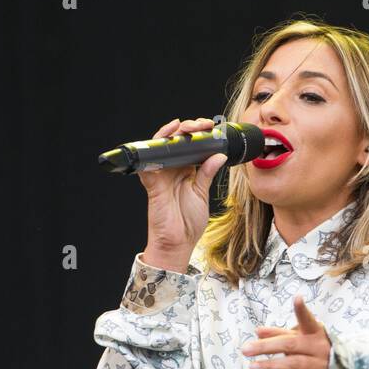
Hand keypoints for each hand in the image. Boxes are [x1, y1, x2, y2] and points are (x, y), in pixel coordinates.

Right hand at [141, 117, 228, 266]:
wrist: (177, 244)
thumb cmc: (188, 224)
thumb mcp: (202, 194)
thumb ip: (208, 173)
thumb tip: (219, 154)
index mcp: (185, 172)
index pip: (191, 146)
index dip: (199, 134)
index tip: (212, 127)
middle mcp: (172, 170)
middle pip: (177, 142)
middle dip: (189, 128)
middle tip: (203, 124)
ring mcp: (161, 174)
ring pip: (163, 146)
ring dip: (173, 132)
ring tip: (187, 126)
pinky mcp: (152, 181)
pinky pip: (149, 160)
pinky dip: (155, 146)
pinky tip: (166, 137)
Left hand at [240, 295, 330, 368]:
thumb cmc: (311, 350)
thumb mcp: (298, 338)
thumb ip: (278, 334)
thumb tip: (257, 331)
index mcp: (314, 332)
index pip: (308, 320)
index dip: (302, 310)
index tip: (297, 298)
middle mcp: (319, 346)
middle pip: (290, 344)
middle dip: (266, 347)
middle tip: (245, 350)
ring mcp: (321, 364)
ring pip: (293, 363)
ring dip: (271, 365)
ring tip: (252, 366)